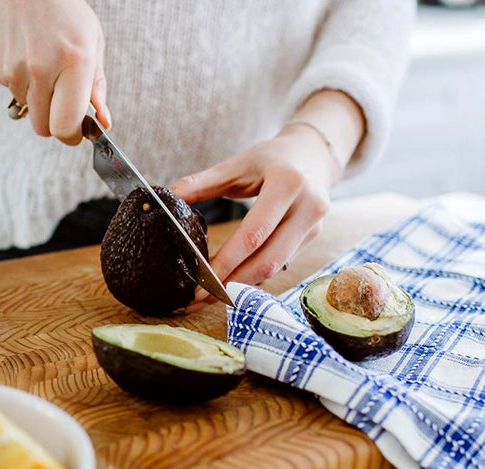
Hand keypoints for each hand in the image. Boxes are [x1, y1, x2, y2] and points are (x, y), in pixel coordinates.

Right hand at [0, 0, 109, 144]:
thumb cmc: (63, 12)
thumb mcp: (92, 42)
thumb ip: (97, 86)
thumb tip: (103, 123)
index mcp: (73, 62)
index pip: (66, 125)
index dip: (72, 136)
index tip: (77, 131)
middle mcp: (40, 68)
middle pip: (44, 129)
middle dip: (55, 123)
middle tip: (62, 103)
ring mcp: (12, 68)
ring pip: (28, 110)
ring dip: (38, 99)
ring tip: (43, 66)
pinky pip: (12, 92)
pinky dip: (21, 83)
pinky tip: (26, 56)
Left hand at [172, 124, 337, 304]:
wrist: (314, 153)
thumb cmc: (272, 157)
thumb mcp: (238, 163)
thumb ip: (204, 182)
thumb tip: (170, 197)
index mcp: (287, 184)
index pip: (253, 235)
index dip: (226, 262)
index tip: (199, 280)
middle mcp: (307, 208)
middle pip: (267, 261)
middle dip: (231, 284)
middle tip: (198, 298)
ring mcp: (313, 226)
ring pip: (274, 268)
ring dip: (241, 285)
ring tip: (209, 295)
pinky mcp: (312, 238)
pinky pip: (279, 264)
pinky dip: (253, 275)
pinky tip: (231, 281)